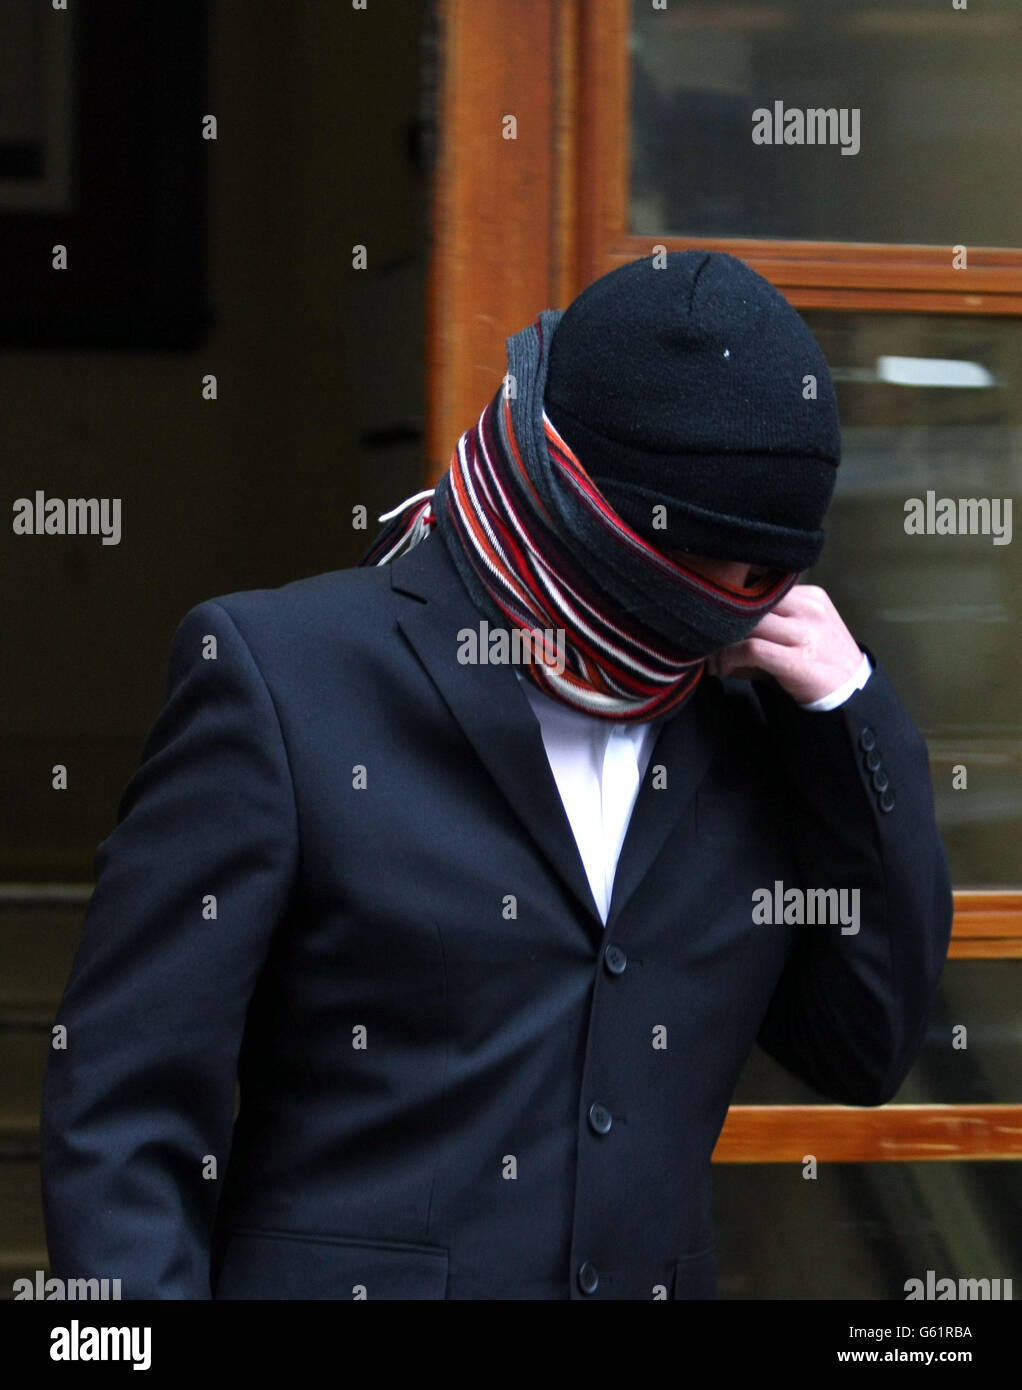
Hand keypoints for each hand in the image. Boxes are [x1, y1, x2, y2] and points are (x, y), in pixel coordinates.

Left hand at [706, 583, 862, 704]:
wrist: (851, 692)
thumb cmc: (816, 661)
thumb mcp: (799, 630)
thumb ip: (768, 619)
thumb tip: (718, 617)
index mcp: (810, 596)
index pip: (760, 586)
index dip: (731, 602)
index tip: (712, 618)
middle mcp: (810, 610)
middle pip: (752, 601)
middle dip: (722, 621)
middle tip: (704, 639)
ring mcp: (807, 634)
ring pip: (749, 623)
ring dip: (722, 642)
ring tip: (712, 656)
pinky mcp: (799, 661)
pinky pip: (753, 649)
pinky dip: (730, 657)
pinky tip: (723, 667)